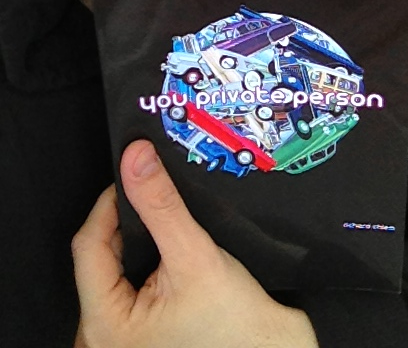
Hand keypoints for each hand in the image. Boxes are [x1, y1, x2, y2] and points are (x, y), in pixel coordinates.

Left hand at [72, 140, 317, 347]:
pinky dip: (141, 259)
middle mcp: (102, 338)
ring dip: (135, 240)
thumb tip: (137, 159)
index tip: (132, 177)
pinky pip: (125, 282)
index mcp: (104, 329)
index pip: (88, 246)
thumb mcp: (195, 256)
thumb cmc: (236, 326)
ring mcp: (119, 335)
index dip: (110, 204)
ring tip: (160, 227)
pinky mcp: (136, 330)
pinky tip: (162, 253)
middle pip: (99, 257)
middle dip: (125, 223)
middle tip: (153, 201)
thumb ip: (161, 205)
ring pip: (113, 267)